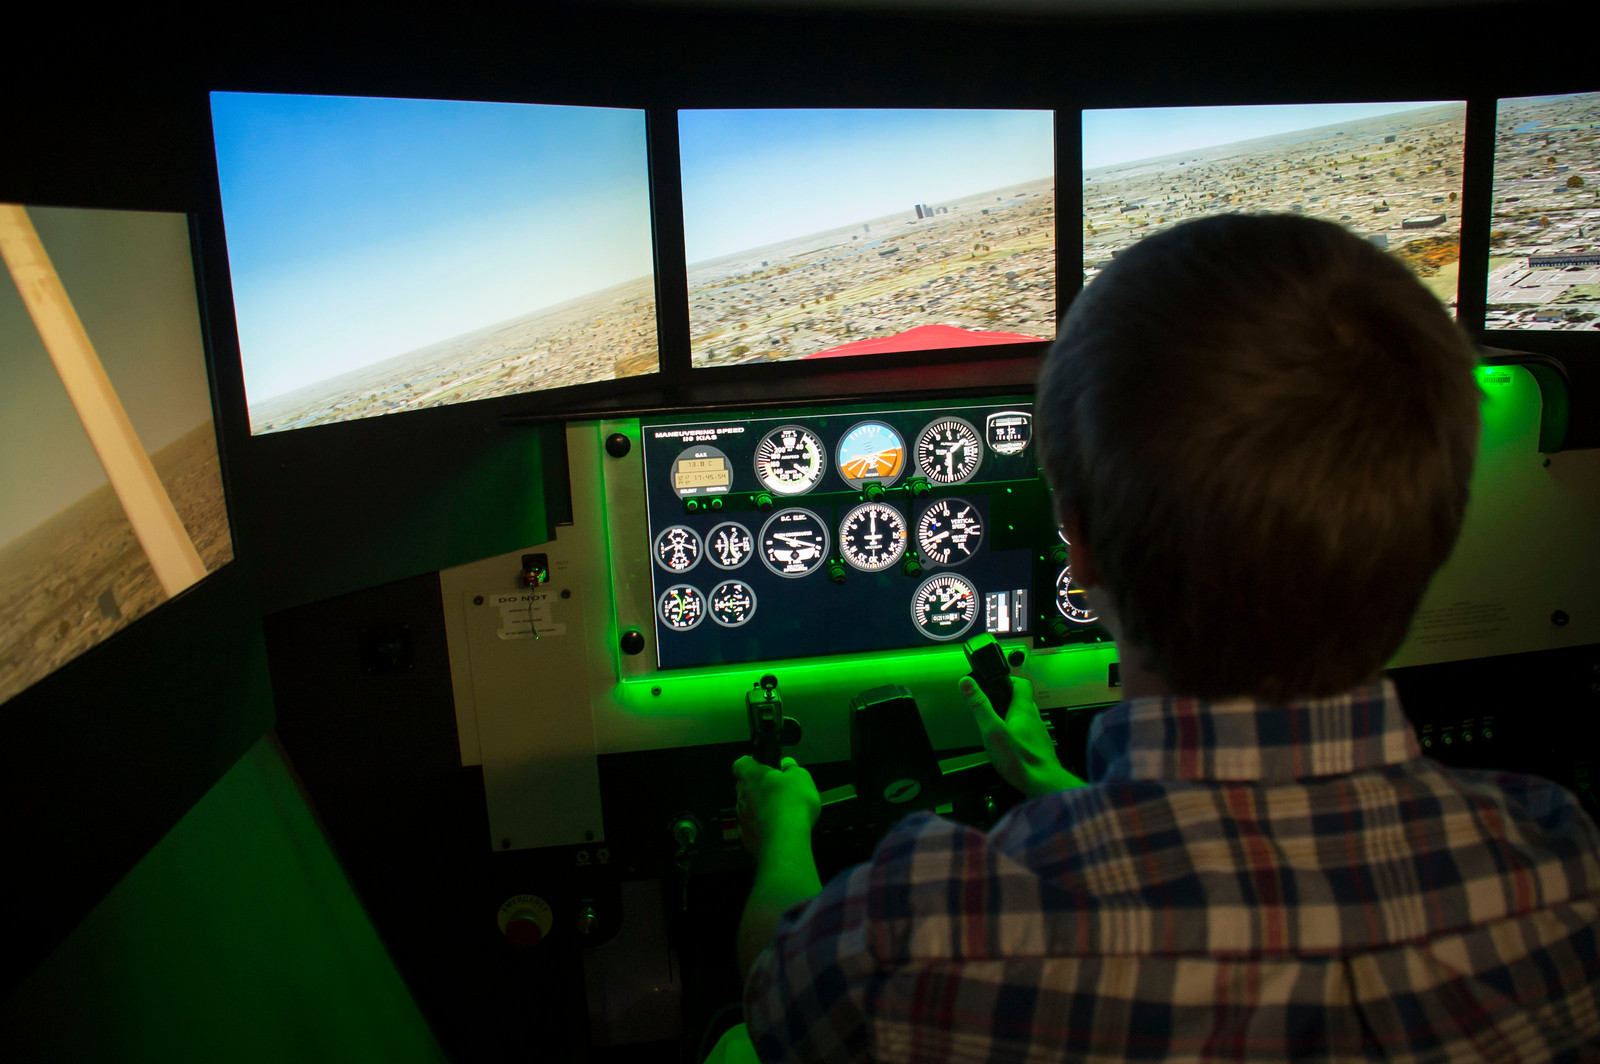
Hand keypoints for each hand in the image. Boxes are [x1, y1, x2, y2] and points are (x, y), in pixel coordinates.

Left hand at [733, 755, 820, 856]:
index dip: (753, 763)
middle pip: (746, 786)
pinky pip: (752, 826)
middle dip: (761, 787)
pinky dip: (762, 826)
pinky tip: (778, 827)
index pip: (741, 763)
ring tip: (782, 811)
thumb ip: (792, 768)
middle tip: (779, 790)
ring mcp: (742, 816)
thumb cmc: (790, 806)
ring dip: (762, 808)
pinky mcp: (746, 835)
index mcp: (751, 775)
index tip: (764, 766)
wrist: (785, 839)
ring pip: (749, 807)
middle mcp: (742, 794)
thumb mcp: (801, 777)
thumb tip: (788, 765)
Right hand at [961, 675, 1077, 798]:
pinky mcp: (1039, 749)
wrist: (1043, 784)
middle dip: (1008, 699)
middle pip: (1023, 701)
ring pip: (1026, 719)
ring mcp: (1038, 735)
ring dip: (1013, 717)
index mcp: (1023, 710)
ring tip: (999, 723)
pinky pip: (1028, 735)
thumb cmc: (1021, 760)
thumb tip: (967, 683)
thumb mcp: (992, 730)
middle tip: (994, 702)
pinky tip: (1009, 745)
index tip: (996, 681)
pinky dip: (1018, 734)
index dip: (1008, 679)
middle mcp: (1034, 720)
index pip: (1021, 684)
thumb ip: (980, 706)